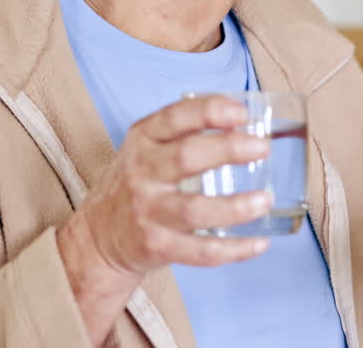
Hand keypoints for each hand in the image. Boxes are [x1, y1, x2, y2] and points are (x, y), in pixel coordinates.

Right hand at [57, 95, 273, 343]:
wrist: (97, 236)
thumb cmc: (137, 183)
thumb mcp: (148, 148)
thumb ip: (187, 133)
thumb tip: (248, 125)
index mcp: (143, 140)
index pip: (175, 117)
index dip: (210, 111)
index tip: (241, 113)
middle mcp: (142, 173)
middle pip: (186, 157)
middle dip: (229, 149)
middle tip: (262, 148)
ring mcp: (148, 211)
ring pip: (195, 210)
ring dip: (235, 207)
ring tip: (265, 200)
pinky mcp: (156, 246)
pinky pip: (200, 251)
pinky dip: (234, 249)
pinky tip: (259, 244)